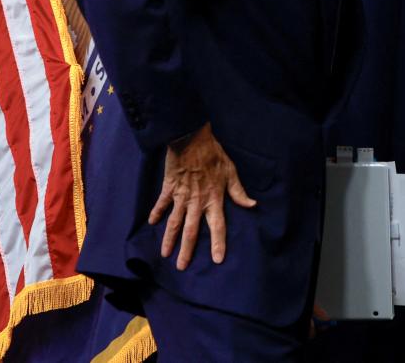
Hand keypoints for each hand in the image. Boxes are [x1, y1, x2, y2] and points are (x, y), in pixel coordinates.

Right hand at [147, 122, 256, 269]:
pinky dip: (156, 212)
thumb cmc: (213, 154)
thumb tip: (252, 205)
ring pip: (174, 222)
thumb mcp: (230, 171)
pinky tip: (152, 223)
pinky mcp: (169, 187)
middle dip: (186, 250)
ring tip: (164, 254)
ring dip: (169, 239)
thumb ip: (238, 191)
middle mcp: (196, 202)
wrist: (191, 138)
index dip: (218, 243)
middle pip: (191, 231)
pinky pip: (161, 203)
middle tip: (181, 267)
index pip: (217, 226)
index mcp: (213, 199)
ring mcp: (181, 196)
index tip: (217, 260)